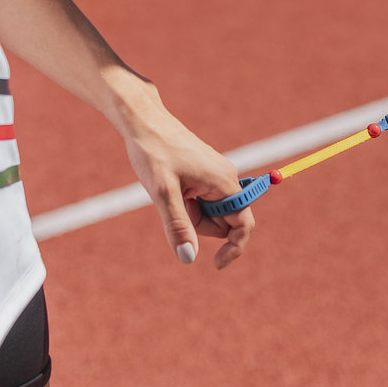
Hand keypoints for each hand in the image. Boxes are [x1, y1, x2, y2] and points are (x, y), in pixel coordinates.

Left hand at [119, 96, 252, 269]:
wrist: (143, 122)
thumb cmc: (153, 152)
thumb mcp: (162, 193)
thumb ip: (178, 226)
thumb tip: (188, 258)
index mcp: (224, 182)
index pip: (244, 224)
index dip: (234, 248)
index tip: (215, 264)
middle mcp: (226, 178)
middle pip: (224, 222)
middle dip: (200, 225)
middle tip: (174, 206)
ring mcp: (217, 175)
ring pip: (212, 212)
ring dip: (192, 214)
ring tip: (170, 193)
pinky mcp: (206, 173)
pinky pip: (203, 200)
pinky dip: (188, 203)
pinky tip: (172, 186)